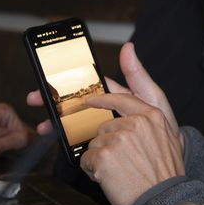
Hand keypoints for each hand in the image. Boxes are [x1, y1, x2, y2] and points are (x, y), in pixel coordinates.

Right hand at [25, 42, 178, 136]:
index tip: (49, 80)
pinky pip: (80, 144)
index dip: (69, 82)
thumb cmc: (163, 124)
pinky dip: (66, 143)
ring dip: (55, 122)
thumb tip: (128, 47)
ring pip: (73, 124)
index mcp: (117, 97)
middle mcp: (107, 113)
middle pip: (75, 104)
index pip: (89, 86)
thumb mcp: (152, 98)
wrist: (168, 156)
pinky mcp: (100, 148)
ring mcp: (102, 130)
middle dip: (53, 101)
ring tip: (43, 124)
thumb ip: (138, 75)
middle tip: (35, 99)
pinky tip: (58, 142)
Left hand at [81, 92, 184, 204]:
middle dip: (107, 144)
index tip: (90, 100)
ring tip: (118, 173)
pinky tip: (109, 179)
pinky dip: (93, 171)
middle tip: (121, 163)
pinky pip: (87, 159)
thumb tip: (136, 119)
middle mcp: (135, 123)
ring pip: (95, 144)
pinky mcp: (104, 155)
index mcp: (152, 116)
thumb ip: (153, 125)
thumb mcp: (170, 141)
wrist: (162, 199)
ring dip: (100, 159)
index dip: (104, 99)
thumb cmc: (166, 175)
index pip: (122, 100)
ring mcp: (118, 138)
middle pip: (105, 127)